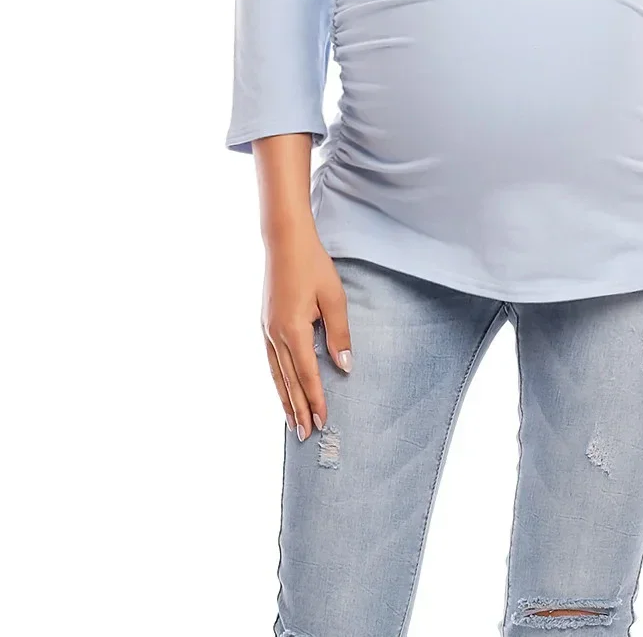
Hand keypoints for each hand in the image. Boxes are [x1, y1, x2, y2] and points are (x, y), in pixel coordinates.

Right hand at [261, 225, 353, 440]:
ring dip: (285, 400)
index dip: (316, 399)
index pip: (307, 375)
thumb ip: (339, 334)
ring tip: (292, 423)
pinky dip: (276, 380)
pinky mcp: (265, 324)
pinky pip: (270, 361)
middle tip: (306, 435)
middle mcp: (276, 335)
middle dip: (299, 409)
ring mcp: (267, 330)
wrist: (284, 241)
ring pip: (276, 374)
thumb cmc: (313, 266)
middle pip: (289, 381)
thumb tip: (344, 367)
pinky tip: (281, 389)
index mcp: (293, 330)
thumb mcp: (334, 298)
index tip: (323, 422)